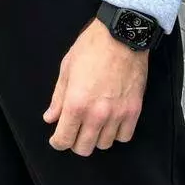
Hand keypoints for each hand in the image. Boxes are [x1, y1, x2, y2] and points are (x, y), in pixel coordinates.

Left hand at [43, 19, 148, 156]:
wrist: (121, 35)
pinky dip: (116, 133)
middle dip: (75, 142)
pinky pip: (124, 136)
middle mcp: (96, 115)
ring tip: (94, 124)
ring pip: (104, 145)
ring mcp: (117, 115)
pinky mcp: (134, 111)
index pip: (63, 140)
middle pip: (84, 148)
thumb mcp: (67, 69)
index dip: (58, 142)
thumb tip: (50, 118)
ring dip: (96, 137)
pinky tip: (111, 122)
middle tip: (75, 130)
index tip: (58, 138)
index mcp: (76, 104)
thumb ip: (58, 98)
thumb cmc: (91, 47)